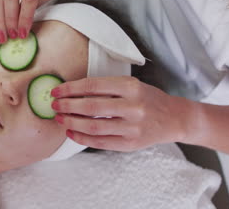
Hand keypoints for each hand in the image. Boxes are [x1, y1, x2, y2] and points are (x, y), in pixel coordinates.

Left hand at [51, 76, 191, 150]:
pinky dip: (82, 138)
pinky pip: (101, 142)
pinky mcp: (131, 144)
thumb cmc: (148, 98)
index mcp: (131, 86)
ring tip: (60, 118)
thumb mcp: (131, 85)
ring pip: (94, 126)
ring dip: (72, 122)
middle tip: (54, 105)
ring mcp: (132, 127)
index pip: (93, 86)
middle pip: (91, 107)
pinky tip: (72, 132)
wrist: (174, 118)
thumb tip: (73, 92)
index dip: (71, 89)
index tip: (56, 91)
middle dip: (67, 106)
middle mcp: (132, 106)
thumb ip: (107, 88)